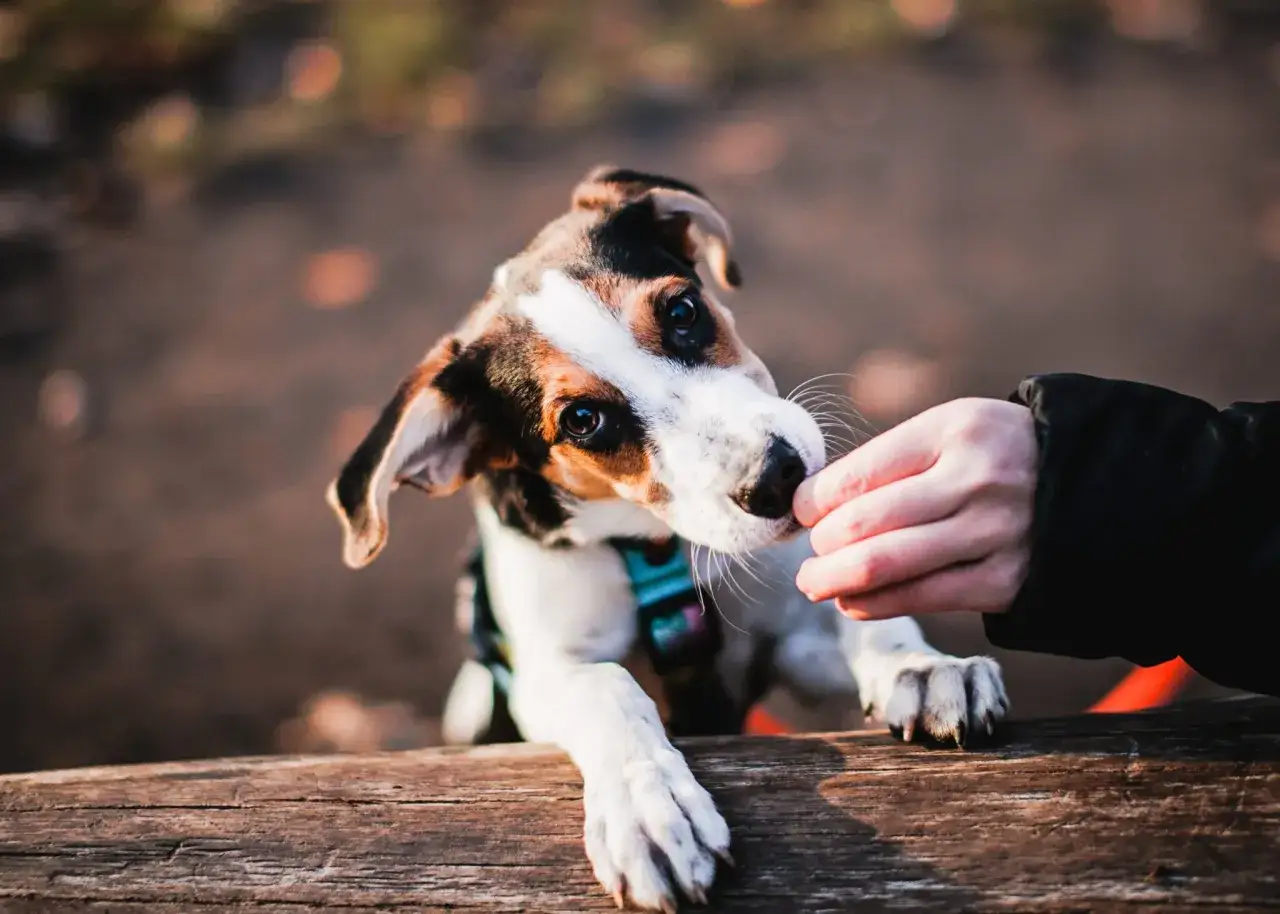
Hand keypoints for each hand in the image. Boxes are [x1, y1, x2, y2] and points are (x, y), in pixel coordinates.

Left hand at [793, 397, 1036, 619]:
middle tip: (808, 555)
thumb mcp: (953, 431)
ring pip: (887, 564)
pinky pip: (922, 598)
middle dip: (821, 545)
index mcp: (956, 430)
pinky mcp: (1005, 581)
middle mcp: (975, 480)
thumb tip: (813, 504)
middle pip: (866, 523)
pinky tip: (852, 602)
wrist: (1092, 486)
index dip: (814, 500)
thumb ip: (891, 461)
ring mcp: (993, 532)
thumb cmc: (997, 456)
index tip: (800, 512)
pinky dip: (874, 604)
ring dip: (835, 579)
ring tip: (814, 583)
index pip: (860, 473)